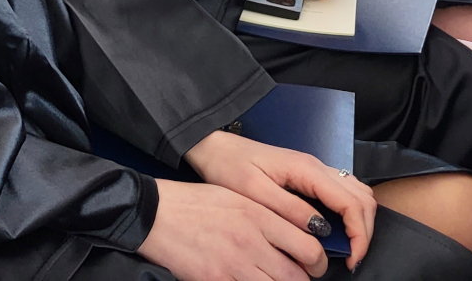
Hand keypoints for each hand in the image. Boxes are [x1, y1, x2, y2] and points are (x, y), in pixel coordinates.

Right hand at [140, 179, 328, 279]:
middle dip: (303, 280)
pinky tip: (248, 279)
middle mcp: (251, 241)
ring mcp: (234, 265)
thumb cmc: (193, 203)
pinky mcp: (217, 280)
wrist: (154, 214)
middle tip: (297, 276)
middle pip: (298, 276)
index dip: (318, 262)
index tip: (313, 264)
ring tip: (272, 278)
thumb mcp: (235, 198)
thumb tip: (294, 236)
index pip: (308, 247)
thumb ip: (267, 217)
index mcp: (257, 215)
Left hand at [185, 130, 377, 271]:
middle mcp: (316, 166)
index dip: (359, 234)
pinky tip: (336, 231)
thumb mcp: (254, 191)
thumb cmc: (228, 167)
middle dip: (364, 231)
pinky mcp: (308, 175)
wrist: (213, 147)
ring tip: (347, 248)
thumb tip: (320, 228)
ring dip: (360, 221)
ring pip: (356, 192)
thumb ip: (288, 208)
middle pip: (362, 198)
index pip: (351, 202)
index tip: (352, 259)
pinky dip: (349, 212)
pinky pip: (341, 191)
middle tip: (353, 259)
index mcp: (306, 169)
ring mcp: (314, 169)